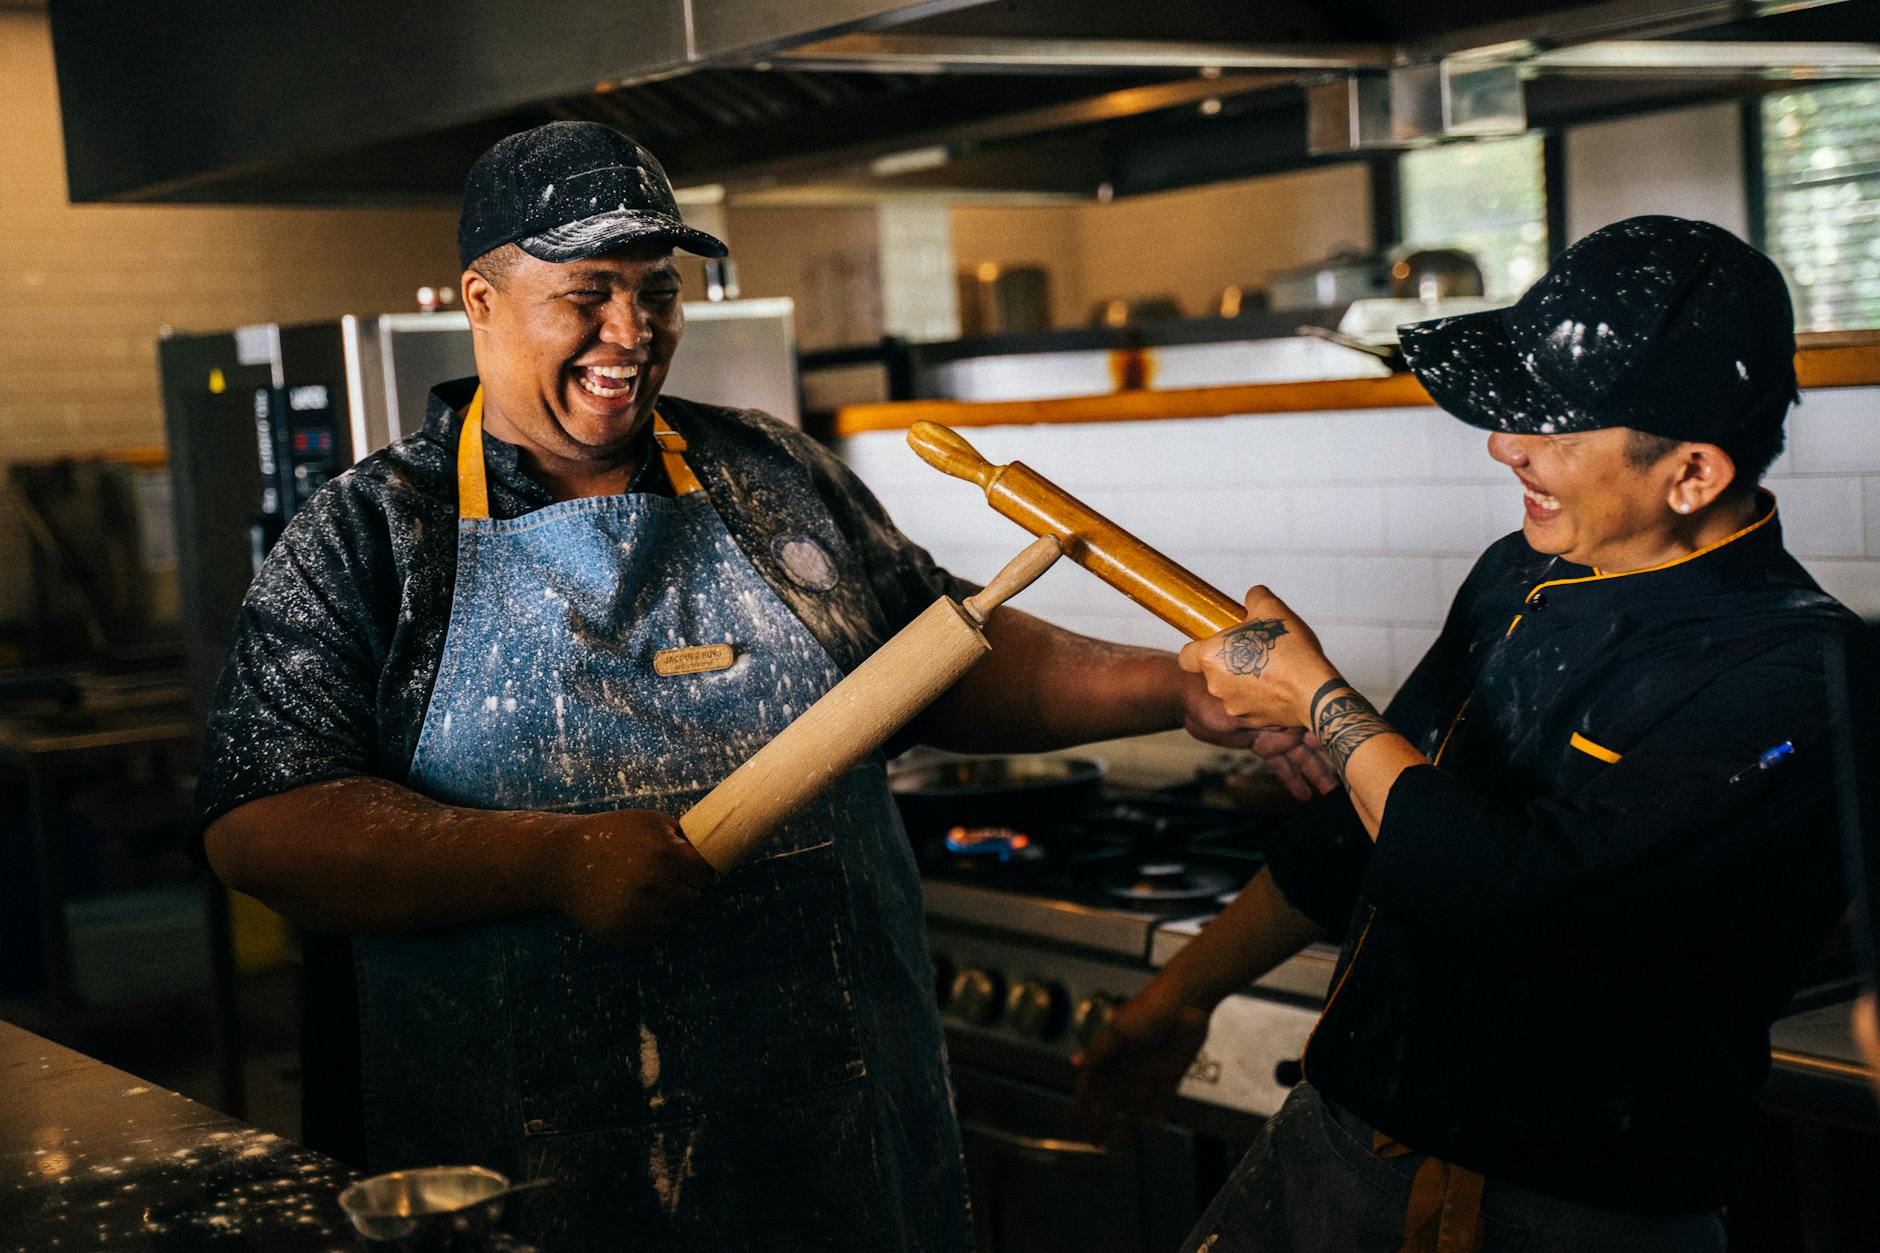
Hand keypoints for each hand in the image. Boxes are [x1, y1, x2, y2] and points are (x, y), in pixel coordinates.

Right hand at [549, 809, 718, 947]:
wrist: (560, 861)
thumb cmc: (609, 834)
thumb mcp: (649, 821)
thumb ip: (683, 836)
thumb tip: (716, 850)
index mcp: (665, 855)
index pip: (706, 874)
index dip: (700, 871)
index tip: (695, 870)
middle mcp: (653, 886)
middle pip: (692, 899)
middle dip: (682, 888)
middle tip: (662, 877)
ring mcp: (637, 913)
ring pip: (673, 918)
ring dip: (666, 906)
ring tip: (642, 888)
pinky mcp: (621, 933)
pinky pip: (653, 934)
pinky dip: (648, 922)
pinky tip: (630, 904)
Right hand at [1072, 982, 1211, 1143]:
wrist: (1187, 999)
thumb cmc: (1149, 1009)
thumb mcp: (1120, 1030)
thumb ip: (1099, 1051)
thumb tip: (1075, 1064)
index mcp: (1110, 1055)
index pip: (1089, 1086)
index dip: (1081, 1105)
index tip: (1073, 1124)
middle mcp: (1127, 1066)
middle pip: (1110, 1101)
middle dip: (1101, 1122)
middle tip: (1095, 1143)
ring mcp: (1149, 1071)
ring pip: (1135, 1106)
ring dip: (1129, 1126)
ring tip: (1124, 1147)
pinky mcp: (1171, 1073)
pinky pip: (1163, 1100)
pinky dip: (1158, 1113)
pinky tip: (1155, 1127)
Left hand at [1178, 668, 1338, 801]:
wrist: (1184, 694)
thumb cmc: (1203, 693)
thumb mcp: (1225, 715)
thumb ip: (1253, 726)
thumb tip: (1281, 736)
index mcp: (1273, 700)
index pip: (1300, 721)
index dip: (1312, 737)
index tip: (1327, 749)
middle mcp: (1276, 714)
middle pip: (1306, 738)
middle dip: (1323, 757)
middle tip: (1342, 774)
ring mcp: (1269, 729)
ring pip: (1295, 753)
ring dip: (1312, 771)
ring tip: (1329, 791)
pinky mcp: (1259, 741)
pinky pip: (1277, 761)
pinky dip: (1289, 776)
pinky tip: (1303, 794)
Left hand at [1179, 587, 1336, 729]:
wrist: (1315, 691)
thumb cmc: (1291, 651)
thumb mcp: (1272, 608)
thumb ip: (1255, 597)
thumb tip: (1252, 596)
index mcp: (1211, 658)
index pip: (1186, 656)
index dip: (1198, 648)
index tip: (1217, 643)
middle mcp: (1216, 686)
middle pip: (1213, 672)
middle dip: (1230, 661)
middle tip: (1256, 650)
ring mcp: (1233, 706)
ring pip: (1232, 690)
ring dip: (1246, 680)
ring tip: (1273, 668)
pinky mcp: (1252, 720)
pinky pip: (1251, 705)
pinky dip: (1261, 697)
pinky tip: (1281, 686)